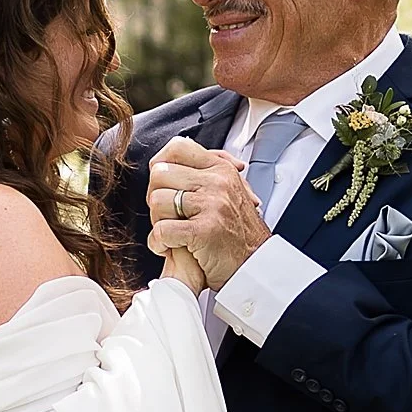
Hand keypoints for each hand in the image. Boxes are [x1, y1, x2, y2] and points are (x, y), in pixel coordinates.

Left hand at [145, 135, 269, 291]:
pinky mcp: (204, 231)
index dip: (161, 164)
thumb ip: (208, 169)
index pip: (178, 147)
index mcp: (221, 170)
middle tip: (167, 215)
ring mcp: (212, 205)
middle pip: (159, 175)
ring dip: (157, 222)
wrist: (256, 266)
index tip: (162, 183)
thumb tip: (183, 146)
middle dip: (156, 197)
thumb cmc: (238, 234)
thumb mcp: (231, 190)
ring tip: (170, 233)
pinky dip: (158, 243)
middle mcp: (218, 182)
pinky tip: (168, 248)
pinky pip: (162, 230)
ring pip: (157, 201)